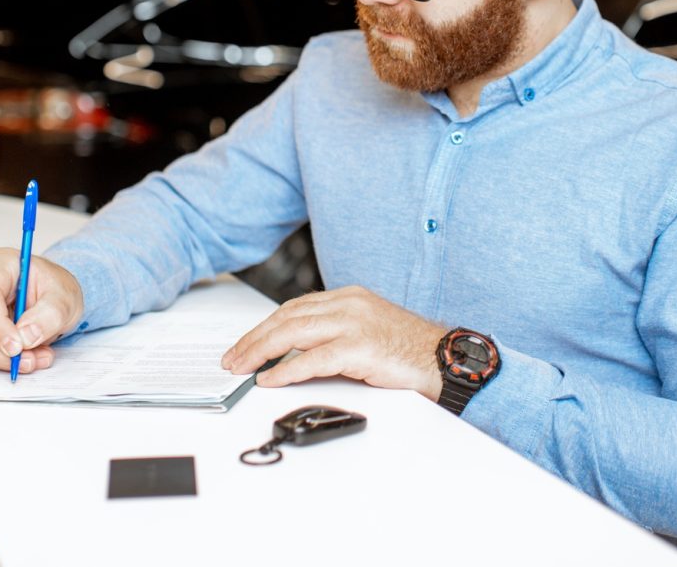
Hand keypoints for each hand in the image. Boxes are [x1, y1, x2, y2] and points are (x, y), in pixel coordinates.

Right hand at [0, 248, 83, 373]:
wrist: (56, 298)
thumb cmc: (56, 289)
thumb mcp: (65, 299)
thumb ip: (49, 315)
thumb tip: (25, 336)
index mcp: (1, 264)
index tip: (16, 347)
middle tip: (26, 361)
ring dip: (1, 358)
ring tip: (34, 360)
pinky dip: (1, 359)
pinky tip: (27, 358)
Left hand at [221, 285, 443, 399]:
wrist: (443, 358)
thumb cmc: (409, 350)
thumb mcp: (367, 330)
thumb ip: (335, 333)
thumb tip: (295, 354)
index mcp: (349, 297)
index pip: (294, 307)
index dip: (265, 327)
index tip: (246, 344)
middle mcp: (348, 304)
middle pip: (287, 317)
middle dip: (254, 339)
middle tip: (233, 359)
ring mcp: (353, 323)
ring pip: (292, 333)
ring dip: (261, 351)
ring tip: (243, 368)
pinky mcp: (359, 347)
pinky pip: (312, 360)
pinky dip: (285, 370)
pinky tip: (270, 379)